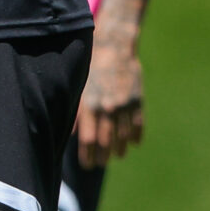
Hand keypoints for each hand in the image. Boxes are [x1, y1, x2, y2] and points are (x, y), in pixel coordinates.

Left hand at [75, 43, 144, 167]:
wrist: (113, 46)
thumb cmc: (90, 68)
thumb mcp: (78, 89)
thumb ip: (74, 113)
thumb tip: (70, 136)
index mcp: (89, 106)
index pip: (88, 141)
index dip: (88, 156)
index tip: (88, 164)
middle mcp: (106, 108)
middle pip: (105, 142)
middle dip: (103, 157)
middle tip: (101, 163)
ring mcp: (124, 106)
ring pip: (123, 137)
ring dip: (120, 150)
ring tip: (117, 156)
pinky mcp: (137, 100)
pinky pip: (138, 125)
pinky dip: (135, 137)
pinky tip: (132, 143)